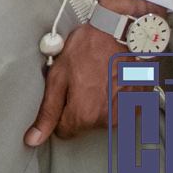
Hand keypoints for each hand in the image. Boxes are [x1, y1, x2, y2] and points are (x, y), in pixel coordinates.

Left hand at [24, 0, 168, 146]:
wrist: (120, 32)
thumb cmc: (87, 49)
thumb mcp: (57, 77)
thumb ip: (47, 112)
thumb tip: (33, 139)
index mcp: (84, 116)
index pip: (63, 131)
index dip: (58, 112)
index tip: (62, 94)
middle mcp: (108, 120)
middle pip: (83, 125)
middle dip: (78, 106)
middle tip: (79, 81)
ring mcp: (126, 113)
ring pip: (101, 117)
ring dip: (97, 102)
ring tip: (96, 77)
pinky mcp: (140, 104)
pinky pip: (119, 108)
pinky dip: (114, 97)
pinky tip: (111, 79)